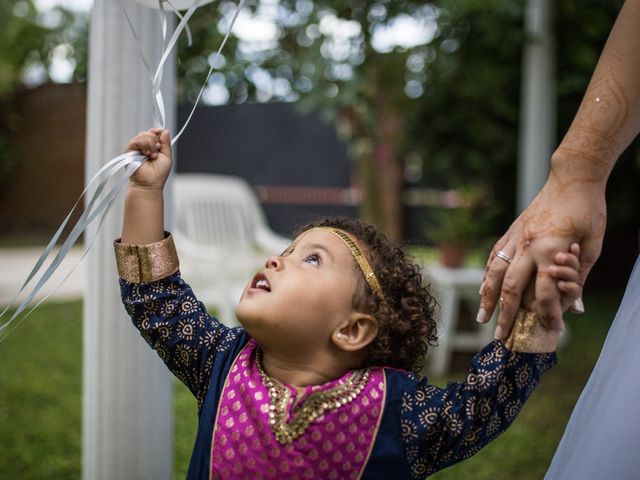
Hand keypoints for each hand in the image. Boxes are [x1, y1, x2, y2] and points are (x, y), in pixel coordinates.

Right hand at [125, 128, 171, 189]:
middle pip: (149, 132)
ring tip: (152, 155)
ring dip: (150, 143)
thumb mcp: (167, 156)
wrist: (149, 183)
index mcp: (152, 147)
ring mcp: (136, 148)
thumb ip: (166, 143)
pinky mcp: (129, 151)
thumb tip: (165, 130)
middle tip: (157, 151)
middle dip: (155, 140)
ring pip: (142, 135)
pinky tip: (146, 154)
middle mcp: (143, 147)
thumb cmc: (158, 173)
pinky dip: (144, 145)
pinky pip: (136, 141)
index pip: (153, 133)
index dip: (157, 132)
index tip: (161, 139)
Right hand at [478, 172, 605, 338]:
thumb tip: (575, 308)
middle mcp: (528, 246)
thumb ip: (581, 277)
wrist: (572, 177)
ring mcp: (516, 238)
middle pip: (512, 287)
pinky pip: (494, 256)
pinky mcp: (511, 231)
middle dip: (506, 315)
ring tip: (482, 317)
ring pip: (495, 273)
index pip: (545, 292)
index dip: (549, 315)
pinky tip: (484, 289)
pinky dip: (487, 275)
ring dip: (487, 297)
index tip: (554, 331)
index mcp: (551, 250)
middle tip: (502, 336)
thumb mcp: (593, 244)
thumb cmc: (588, 209)